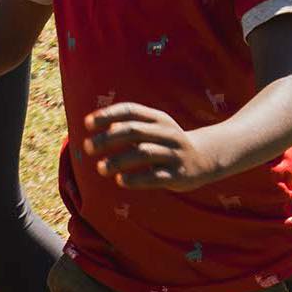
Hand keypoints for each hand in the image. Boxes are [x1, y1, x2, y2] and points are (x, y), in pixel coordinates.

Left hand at [83, 104, 217, 190]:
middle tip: (87, 147)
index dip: (107, 115)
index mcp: (158, 118)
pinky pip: (154, 176)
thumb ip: (130, 126)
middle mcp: (167, 133)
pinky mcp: (177, 174)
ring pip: (143, 153)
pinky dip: (135, 178)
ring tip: (100, 168)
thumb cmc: (166, 143)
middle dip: (107, 139)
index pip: (130, 111)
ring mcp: (173, 154)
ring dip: (118, 161)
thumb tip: (104, 128)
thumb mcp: (153, 129)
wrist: (204, 159)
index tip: (87, 124)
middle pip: (133, 131)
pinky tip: (119, 181)